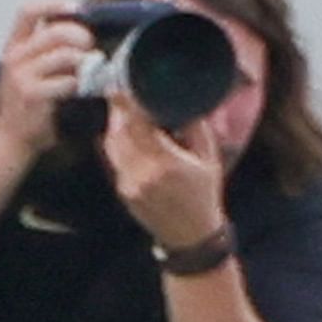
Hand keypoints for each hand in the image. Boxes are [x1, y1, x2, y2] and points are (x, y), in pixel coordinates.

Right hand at [0, 4, 94, 156]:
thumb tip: (86, 31)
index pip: (27, 11)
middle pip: (56, 32)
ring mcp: (20, 75)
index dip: (53, 3)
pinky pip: (67, 81)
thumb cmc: (32, 101)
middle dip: (82, 37)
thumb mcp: (33, 69)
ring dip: (86, 62)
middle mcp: (14, 57)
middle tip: (91, 50)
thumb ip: (50, 49)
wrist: (13, 137)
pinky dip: (82, 84)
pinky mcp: (31, 94)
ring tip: (91, 71)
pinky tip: (84, 89)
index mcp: (14, 45)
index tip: (77, 8)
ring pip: (65, 55)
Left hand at [103, 98, 230, 254]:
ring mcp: (129, 183)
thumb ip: (196, 128)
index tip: (119, 86)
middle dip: (118, 111)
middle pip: (119, 133)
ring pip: (112, 145)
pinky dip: (117, 143)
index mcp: (166, 163)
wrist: (191, 235)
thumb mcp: (208, 159)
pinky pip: (114, 159)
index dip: (126, 105)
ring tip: (122, 111)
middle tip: (120, 92)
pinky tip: (126, 135)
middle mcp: (143, 173)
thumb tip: (184, 101)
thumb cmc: (204, 194)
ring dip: (115, 126)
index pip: (138, 126)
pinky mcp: (122, 190)